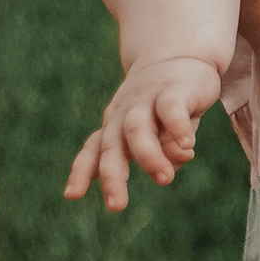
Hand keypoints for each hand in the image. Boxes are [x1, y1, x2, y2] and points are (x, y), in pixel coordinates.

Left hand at [65, 54, 225, 212]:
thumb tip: (175, 163)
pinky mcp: (173, 90)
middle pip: (111, 146)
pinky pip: (171, 109)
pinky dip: (177, 128)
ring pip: (137, 129)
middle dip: (111, 177)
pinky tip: (187, 147)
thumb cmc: (164, 105)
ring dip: (148, 156)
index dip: (81, 171)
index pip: (93, 150)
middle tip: (116, 206)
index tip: (72, 195)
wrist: (179, 53)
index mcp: (115, 127)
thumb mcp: (161, 134)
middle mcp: (125, 115)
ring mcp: (147, 101)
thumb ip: (165, 154)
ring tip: (164, 179)